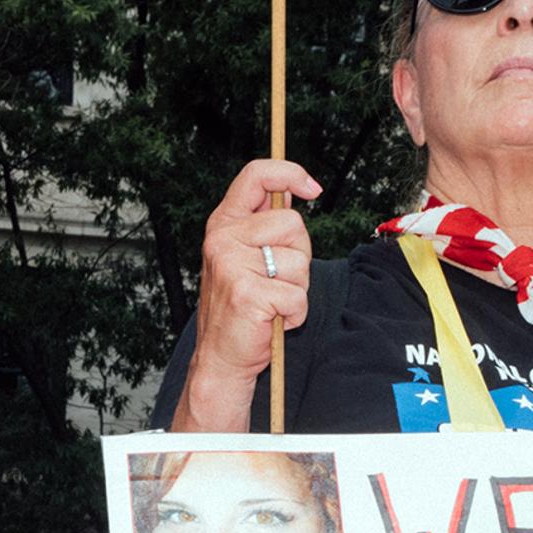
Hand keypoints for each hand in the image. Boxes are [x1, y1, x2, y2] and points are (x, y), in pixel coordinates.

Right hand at [188, 158, 320, 420]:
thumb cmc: (242, 307)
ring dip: (296, 288)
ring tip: (271, 302)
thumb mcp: (245, 255)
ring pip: (299, 262)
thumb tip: (296, 189)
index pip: (255, 176)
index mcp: (223, 224)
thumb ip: (264, 224)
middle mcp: (222, 239)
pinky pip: (296, 295)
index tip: (313, 188)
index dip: (289, 173)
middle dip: (299, 254)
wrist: (220, 358)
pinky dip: (294, 314)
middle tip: (276, 279)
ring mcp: (231, 266)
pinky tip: (272, 319)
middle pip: (293, 223)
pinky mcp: (246, 294)